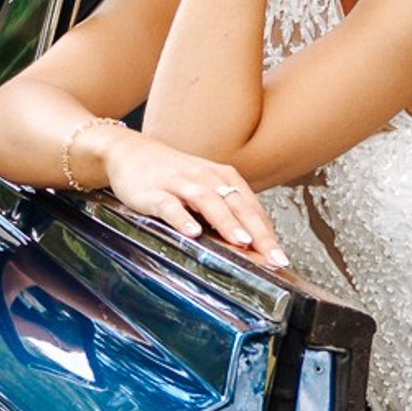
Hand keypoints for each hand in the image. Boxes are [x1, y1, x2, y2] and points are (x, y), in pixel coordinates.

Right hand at [92, 124, 292, 271]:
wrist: (130, 152)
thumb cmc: (173, 177)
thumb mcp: (204, 189)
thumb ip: (225, 213)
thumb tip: (249, 245)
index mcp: (224, 178)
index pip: (252, 208)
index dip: (268, 234)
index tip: (280, 258)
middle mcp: (207, 178)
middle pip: (238, 206)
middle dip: (258, 233)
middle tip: (274, 257)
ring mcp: (180, 184)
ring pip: (209, 202)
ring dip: (227, 222)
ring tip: (242, 242)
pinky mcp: (155, 192)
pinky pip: (170, 206)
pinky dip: (182, 218)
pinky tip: (192, 233)